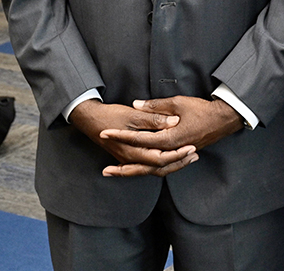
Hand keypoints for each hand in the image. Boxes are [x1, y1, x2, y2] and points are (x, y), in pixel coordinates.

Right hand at [69, 99, 197, 176]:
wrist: (89, 118)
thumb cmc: (110, 115)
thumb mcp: (133, 114)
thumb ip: (154, 119)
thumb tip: (174, 121)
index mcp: (132, 150)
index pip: (160, 159)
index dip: (177, 154)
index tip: (191, 147)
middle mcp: (131, 159)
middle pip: (159, 168)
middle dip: (178, 163)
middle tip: (194, 155)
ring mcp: (128, 159)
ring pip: (154, 169)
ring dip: (172, 164)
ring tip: (188, 157)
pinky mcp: (128, 156)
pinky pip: (147, 165)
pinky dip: (161, 163)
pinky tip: (170, 158)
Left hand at [95, 96, 243, 176]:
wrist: (223, 119)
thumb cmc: (202, 110)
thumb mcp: (177, 103)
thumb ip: (155, 106)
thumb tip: (136, 104)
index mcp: (169, 139)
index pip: (139, 139)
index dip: (121, 136)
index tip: (105, 133)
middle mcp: (171, 151)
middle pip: (143, 165)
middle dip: (123, 168)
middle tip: (105, 170)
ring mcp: (176, 155)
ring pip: (152, 170)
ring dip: (134, 173)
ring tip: (118, 174)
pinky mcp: (180, 155)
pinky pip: (161, 168)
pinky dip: (148, 170)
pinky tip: (140, 168)